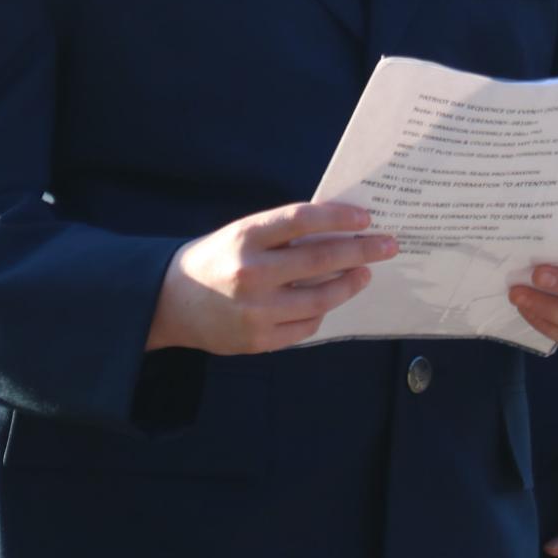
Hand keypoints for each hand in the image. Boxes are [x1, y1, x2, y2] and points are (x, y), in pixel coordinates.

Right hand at [146, 202, 396, 355]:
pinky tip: (329, 301)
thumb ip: (282, 234)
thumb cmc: (215, 259)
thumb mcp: (241, 235)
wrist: (170, 302)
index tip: (366, 218)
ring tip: (364, 273)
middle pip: (320, 259)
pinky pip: (306, 327)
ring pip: (321, 298)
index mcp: (245, 237)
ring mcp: (255, 311)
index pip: (301, 220)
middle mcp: (251, 273)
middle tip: (388, 245)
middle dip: (361, 251)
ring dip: (349, 283)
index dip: (338, 217)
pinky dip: (322, 312)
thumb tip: (338, 231)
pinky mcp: (258, 340)